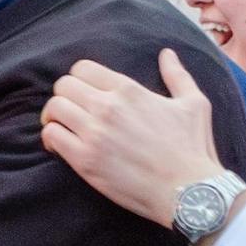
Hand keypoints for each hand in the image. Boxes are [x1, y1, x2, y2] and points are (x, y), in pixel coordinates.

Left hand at [41, 49, 225, 228]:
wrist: (189, 192)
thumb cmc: (193, 149)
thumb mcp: (194, 104)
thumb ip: (177, 75)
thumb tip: (166, 54)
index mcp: (129, 90)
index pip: (83, 68)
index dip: (80, 79)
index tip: (84, 92)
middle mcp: (108, 107)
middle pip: (63, 86)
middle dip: (65, 95)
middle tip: (72, 110)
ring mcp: (94, 134)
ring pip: (54, 108)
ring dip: (54, 116)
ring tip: (62, 126)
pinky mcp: (85, 160)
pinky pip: (51, 136)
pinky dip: (51, 139)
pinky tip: (60, 146)